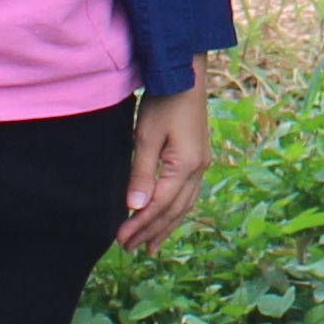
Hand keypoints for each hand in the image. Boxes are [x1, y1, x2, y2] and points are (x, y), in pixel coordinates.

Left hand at [119, 87, 211, 249]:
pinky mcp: (199, 157)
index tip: (121, 239)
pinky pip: (189, 193)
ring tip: (151, 245)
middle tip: (130, 249)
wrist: (186, 75)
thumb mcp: (146, 137)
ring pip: (184, 205)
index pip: (159, 205)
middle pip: (174, 210)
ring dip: (166, 226)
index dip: (140, 225)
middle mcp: (198, 169)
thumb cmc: (163, 102)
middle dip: (151, 231)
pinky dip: (176, 210)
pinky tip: (169, 216)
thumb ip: (141, 174)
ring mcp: (202, 163)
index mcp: (185, 166)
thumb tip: (135, 208)